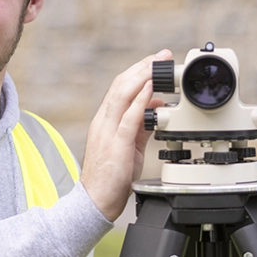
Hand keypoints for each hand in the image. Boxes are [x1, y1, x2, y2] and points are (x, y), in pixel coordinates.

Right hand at [80, 49, 170, 220]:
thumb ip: (142, 123)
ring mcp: (108, 131)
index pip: (121, 87)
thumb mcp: (130, 144)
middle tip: (162, 55)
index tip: (155, 61)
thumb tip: (157, 106)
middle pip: (121, 84)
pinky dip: (140, 100)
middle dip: (143, 66)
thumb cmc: (111, 175)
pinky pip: (129, 117)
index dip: (138, 71)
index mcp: (106, 120)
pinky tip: (151, 89)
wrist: (95, 201)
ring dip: (143, 76)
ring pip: (122, 94)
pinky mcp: (117, 144)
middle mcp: (104, 121)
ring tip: (158, 64)